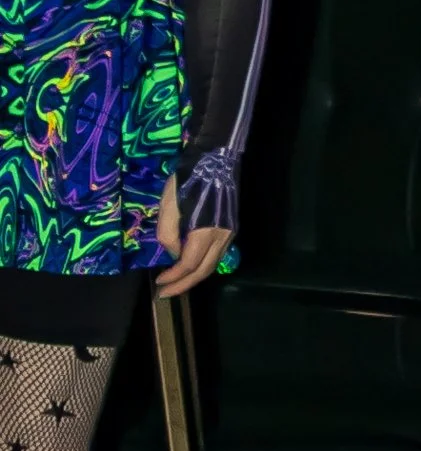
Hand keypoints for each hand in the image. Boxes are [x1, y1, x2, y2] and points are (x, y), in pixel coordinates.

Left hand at [151, 179, 226, 300]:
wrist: (218, 157)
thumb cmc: (189, 178)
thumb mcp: (169, 203)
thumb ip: (168, 232)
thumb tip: (174, 253)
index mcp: (206, 231)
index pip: (189, 264)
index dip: (174, 277)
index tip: (159, 283)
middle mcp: (222, 236)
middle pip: (204, 270)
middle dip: (184, 284)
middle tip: (166, 293)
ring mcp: (229, 232)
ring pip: (213, 264)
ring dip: (194, 277)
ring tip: (177, 283)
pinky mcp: (231, 227)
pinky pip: (217, 254)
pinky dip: (203, 265)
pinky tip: (190, 264)